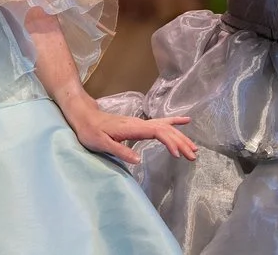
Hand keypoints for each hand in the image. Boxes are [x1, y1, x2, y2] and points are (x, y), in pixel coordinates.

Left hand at [64, 96, 196, 163]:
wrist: (84, 116)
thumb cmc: (90, 131)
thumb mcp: (101, 143)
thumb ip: (120, 150)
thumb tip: (138, 160)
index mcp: (132, 128)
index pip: (157, 132)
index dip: (170, 142)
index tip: (178, 154)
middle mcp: (139, 123)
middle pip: (165, 130)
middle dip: (181, 142)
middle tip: (193, 155)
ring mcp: (140, 123)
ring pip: (165, 128)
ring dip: (180, 137)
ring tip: (193, 148)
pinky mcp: (139, 125)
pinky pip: (161, 124)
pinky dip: (174, 123)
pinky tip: (185, 122)